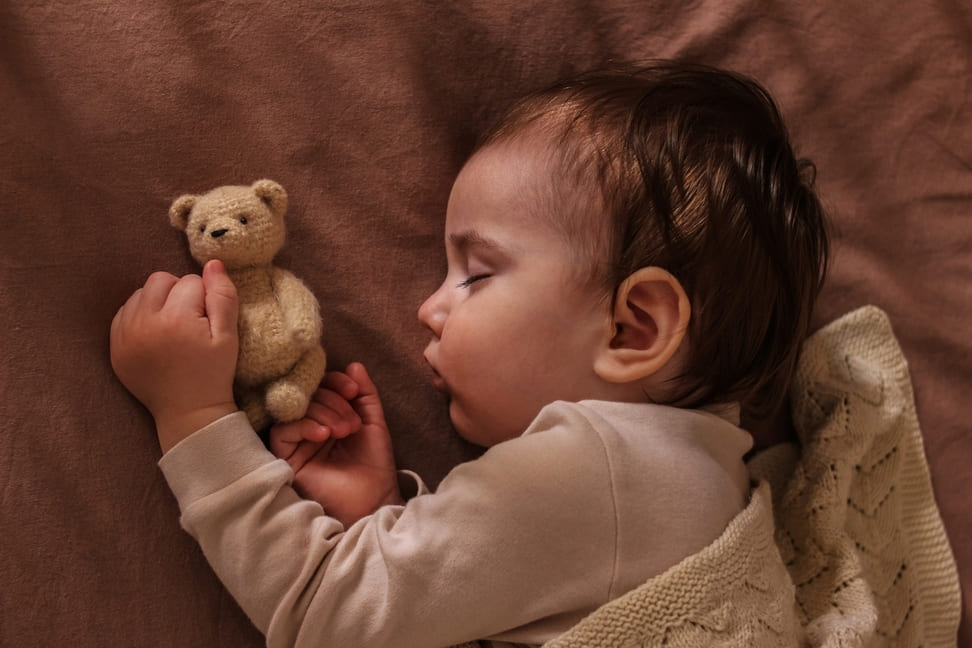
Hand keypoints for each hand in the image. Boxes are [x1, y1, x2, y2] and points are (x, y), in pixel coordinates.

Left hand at [110, 260, 239, 451]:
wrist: (187, 412)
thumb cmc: (212, 373)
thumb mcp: (228, 336)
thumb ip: (222, 296)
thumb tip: (213, 263)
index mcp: (175, 318)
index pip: (190, 281)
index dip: (205, 298)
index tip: (208, 322)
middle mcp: (144, 322)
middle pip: (160, 280)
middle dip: (178, 293)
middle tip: (190, 320)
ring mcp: (124, 334)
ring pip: (140, 293)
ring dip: (158, 302)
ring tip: (173, 327)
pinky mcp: (114, 345)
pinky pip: (125, 312)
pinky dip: (140, 316)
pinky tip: (156, 334)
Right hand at [270, 363, 402, 526]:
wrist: (373, 500)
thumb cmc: (374, 465)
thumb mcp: (373, 422)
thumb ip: (364, 393)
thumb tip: (353, 365)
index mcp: (329, 415)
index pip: (322, 385)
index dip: (335, 381)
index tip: (353, 389)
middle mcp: (310, 426)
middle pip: (308, 394)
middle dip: (333, 401)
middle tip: (352, 423)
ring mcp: (296, 442)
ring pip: (296, 409)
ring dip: (322, 413)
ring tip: (343, 431)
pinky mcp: (284, 458)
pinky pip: (282, 430)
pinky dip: (304, 425)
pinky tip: (323, 435)